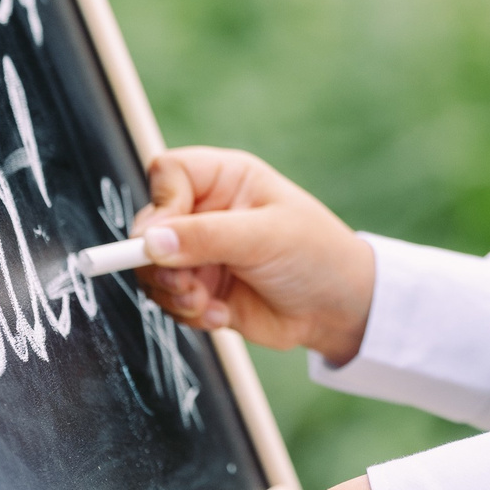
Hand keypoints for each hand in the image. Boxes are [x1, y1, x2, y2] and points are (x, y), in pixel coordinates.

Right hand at [135, 148, 376, 363]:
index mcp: (224, 179)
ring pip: (153, 269)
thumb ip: (205, 237)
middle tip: (187, 285)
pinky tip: (220, 315)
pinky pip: (171, 301)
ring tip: (206, 304)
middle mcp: (206, 212)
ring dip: (174, 293)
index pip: (168, 173)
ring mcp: (201, 253)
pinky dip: (188, 314)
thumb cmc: (316, 255)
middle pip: (149, 226)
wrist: (340, 309)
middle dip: (160, 263)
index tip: (165, 240)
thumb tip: (150, 242)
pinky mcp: (202, 289)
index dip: (160, 205)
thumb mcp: (264, 237)